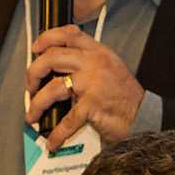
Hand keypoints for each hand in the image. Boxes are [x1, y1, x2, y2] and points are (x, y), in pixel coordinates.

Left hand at [24, 26, 146, 150]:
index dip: (46, 38)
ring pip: (53, 88)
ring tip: (33, 115)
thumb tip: (56, 68)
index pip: (68, 34)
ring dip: (37, 104)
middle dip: (33, 73)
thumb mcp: (109, 67)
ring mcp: (93, 83)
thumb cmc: (125, 95)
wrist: (144, 114)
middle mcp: (94, 63)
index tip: (35, 48)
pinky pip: (67, 119)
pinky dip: (57, 133)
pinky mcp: (93, 105)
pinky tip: (52, 140)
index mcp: (97, 51)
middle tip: (30, 86)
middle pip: (52, 57)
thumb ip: (86, 62)